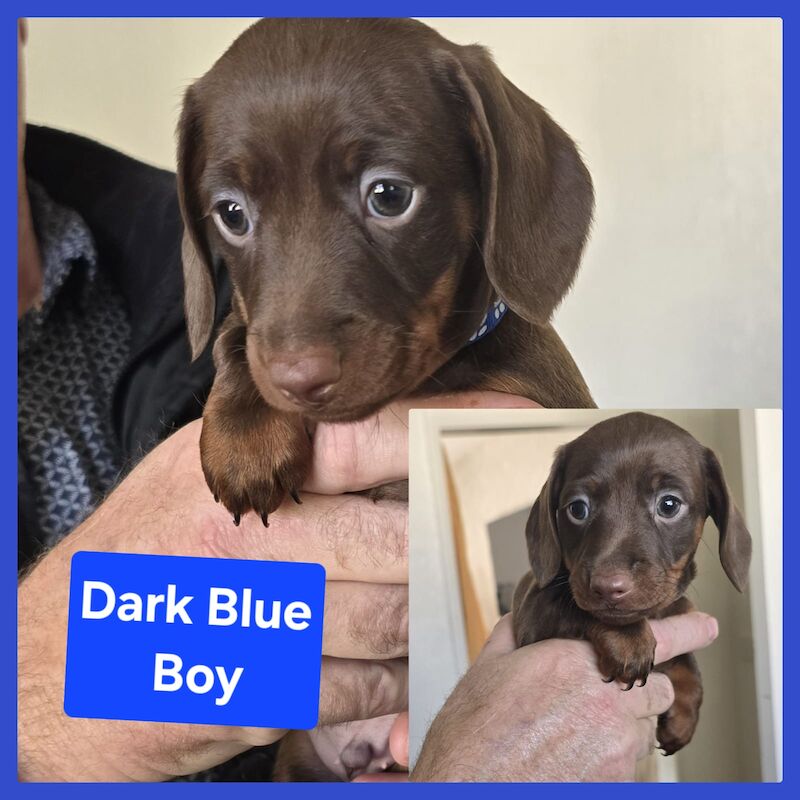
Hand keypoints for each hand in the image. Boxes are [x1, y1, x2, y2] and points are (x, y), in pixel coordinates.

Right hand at [18, 391, 533, 780]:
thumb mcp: (197, 486)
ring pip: (391, 617)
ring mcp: (246, 615)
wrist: (47, 665)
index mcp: (232, 465)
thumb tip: (402, 462)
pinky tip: (386, 673)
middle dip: (449, 548)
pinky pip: (361, 686)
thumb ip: (289, 472)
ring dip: (426, 623)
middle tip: (484, 549)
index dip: (454, 422)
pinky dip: (391, 685)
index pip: (369, 431)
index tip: (516, 422)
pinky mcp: (251, 692)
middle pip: (399, 536)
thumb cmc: (137, 565)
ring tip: (438, 615)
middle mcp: (243, 532)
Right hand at [411, 612, 718, 781]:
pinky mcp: (615, 781)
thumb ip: (515, 633)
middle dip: (643, 689)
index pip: (653, 639)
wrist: (469, 784)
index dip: (686, 631)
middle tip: (611, 694)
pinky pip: (631, 764)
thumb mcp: (488, 666)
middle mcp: (605, 700)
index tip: (705, 626)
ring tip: (581, 731)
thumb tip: (523, 617)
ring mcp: (616, 746)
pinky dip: (613, 757)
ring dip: (626, 725)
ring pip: (645, 729)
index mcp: (575, 660)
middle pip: (659, 691)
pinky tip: (575, 756)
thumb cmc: (473, 732)